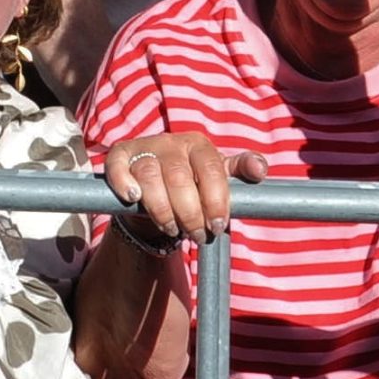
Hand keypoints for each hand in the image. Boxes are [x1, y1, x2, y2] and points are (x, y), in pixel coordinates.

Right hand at [100, 132, 266, 244]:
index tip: (218, 226)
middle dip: (190, 213)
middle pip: (180, 178)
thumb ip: (241, 172)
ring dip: (162, 210)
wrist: (155, 193)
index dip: (216, 200)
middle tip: (197, 236)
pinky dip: (124, 182)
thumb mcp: (219, 179)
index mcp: (199, 145)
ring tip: (172, 229)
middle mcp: (171, 142)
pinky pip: (118, 166)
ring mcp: (144, 147)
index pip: (210, 170)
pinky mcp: (120, 156)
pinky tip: (134, 198)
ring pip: (150, 177)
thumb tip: (260, 170)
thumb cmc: (193, 186)